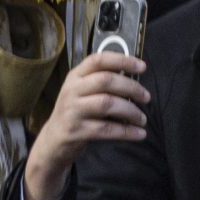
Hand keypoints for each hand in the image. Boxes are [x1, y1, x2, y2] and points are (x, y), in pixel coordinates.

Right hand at [23, 50, 148, 199]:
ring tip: (142, 119)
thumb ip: (101, 82)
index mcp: (75, 76)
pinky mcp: (75, 130)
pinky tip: (139, 134)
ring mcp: (72, 110)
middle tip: (146, 97)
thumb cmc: (76, 112)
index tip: (142, 67)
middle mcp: (71, 90)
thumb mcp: (82, 92)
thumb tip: (134, 76)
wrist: (54, 139)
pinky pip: (106, 129)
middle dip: (131, 88)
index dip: (122, 61)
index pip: (98, 60)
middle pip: (105, 81)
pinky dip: (127, 131)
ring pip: (107, 103)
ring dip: (131, 111)